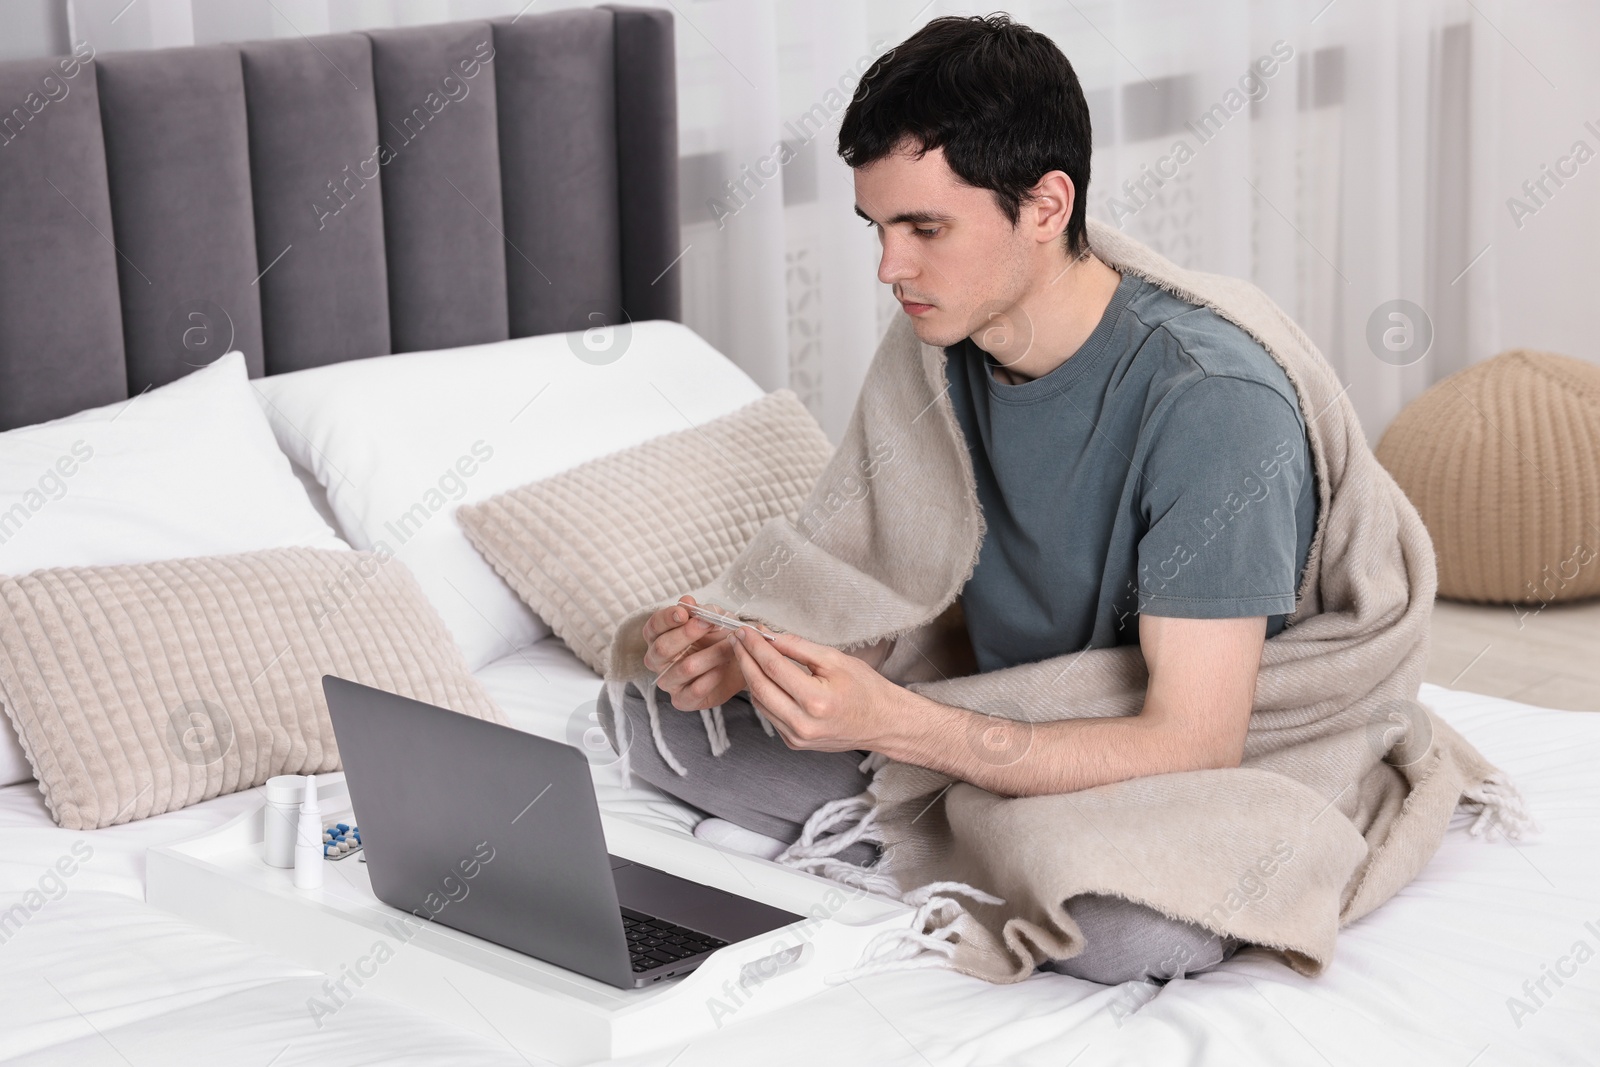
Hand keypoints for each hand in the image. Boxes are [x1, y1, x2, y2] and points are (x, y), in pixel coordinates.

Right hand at [642, 596, 755, 711]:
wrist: (740, 660)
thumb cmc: (719, 636)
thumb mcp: (713, 617)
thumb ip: (700, 610)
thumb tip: (687, 602)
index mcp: (658, 637)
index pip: (653, 627)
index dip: (667, 618)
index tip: (685, 612)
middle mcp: (657, 660)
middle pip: (662, 648)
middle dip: (687, 634)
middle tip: (710, 624)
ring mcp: (668, 682)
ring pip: (685, 668)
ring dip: (711, 654)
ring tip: (729, 646)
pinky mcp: (682, 700)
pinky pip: (694, 691)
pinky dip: (712, 678)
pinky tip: (723, 668)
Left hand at [727, 625, 914, 751]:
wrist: (883, 722)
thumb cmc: (866, 689)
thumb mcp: (835, 660)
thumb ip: (799, 648)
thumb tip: (769, 637)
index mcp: (815, 701)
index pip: (774, 667)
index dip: (755, 646)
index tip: (745, 630)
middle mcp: (803, 724)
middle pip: (759, 687)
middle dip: (744, 659)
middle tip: (737, 640)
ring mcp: (797, 738)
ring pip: (760, 703)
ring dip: (750, 677)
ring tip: (746, 654)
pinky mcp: (794, 743)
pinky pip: (770, 715)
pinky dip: (762, 694)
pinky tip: (762, 677)